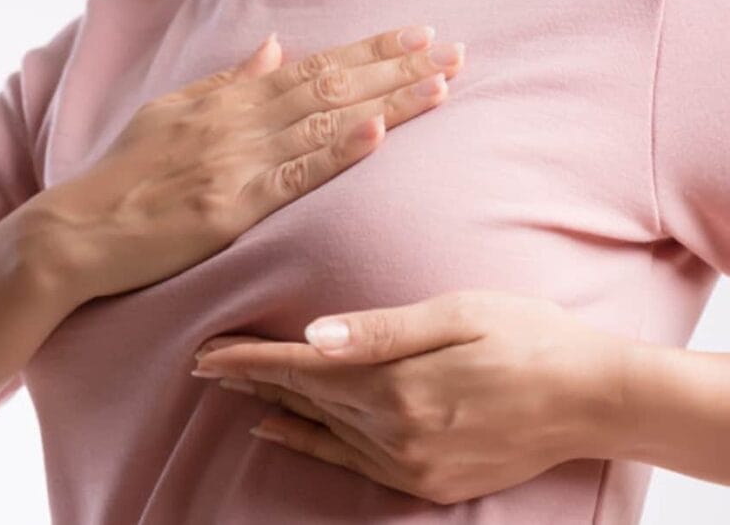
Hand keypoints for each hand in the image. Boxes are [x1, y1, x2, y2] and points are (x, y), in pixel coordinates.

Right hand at [21, 28, 464, 299]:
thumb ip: (227, 82)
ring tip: (442, 84)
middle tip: (453, 50)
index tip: (416, 38)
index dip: (369, 53)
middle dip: (396, 67)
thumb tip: (274, 49)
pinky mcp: (230, 207)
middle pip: (330, 86)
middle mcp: (237, 122)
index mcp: (227, 101)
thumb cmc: (123, 176)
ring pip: (323, 123)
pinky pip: (293, 176)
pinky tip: (379, 134)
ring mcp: (235, 162)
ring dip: (387, 101)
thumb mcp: (172, 112)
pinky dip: (337, 152)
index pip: (312, 68)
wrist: (79, 231)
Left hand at [192, 290, 632, 503]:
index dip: (248, 361)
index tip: (204, 353)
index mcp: (396, 385)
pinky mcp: (426, 482)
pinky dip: (310, 446)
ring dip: (275, 409)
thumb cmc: (528, 338)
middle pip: (303, 400)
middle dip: (251, 380)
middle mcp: (393, 432)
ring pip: (321, 431)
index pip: (300, 370)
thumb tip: (312, 338)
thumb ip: (379, 330)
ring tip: (233, 394)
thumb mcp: (456, 315)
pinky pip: (350, 462)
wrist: (593, 399)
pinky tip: (280, 434)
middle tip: (203, 365)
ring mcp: (409, 463)